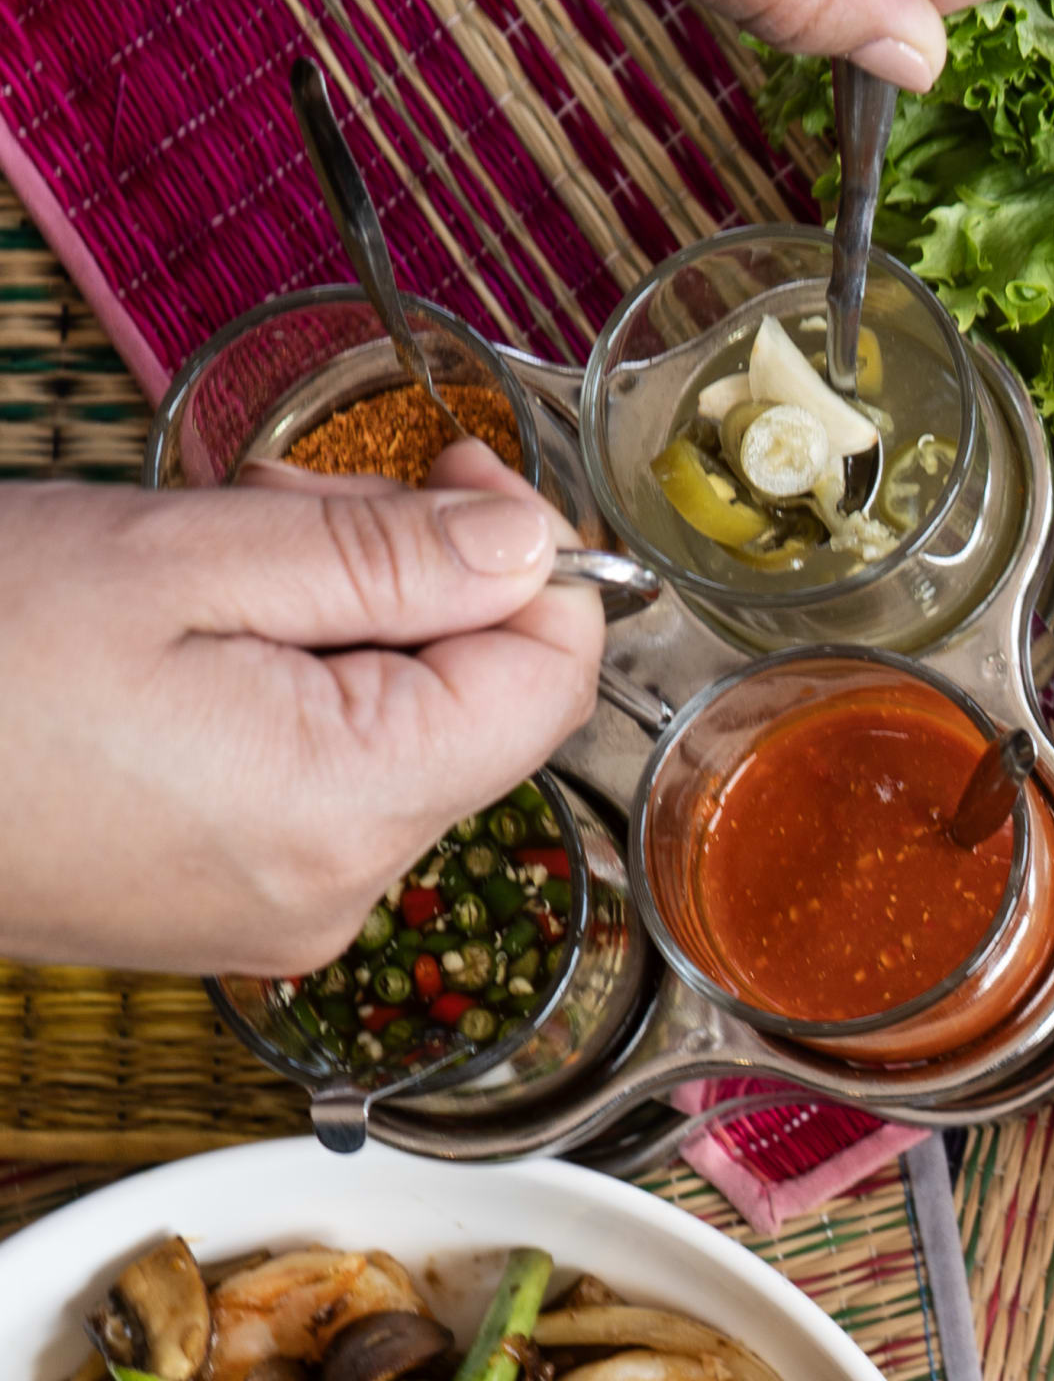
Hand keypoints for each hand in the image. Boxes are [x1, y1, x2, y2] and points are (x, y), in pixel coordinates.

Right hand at [0, 450, 603, 974]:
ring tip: (198, 569)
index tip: (457, 467)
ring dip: (338, 627)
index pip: (549, 681)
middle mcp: (340, 887)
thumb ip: (383, 554)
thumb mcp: (178, 557)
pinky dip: (287, 694)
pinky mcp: (223, 909)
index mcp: (351, 804)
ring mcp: (281, 913)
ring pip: (398, 736)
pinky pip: (319, 783)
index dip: (530, 559)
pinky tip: (176, 647)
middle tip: (269, 504)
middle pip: (475, 705)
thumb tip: (531, 544)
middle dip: (408, 582)